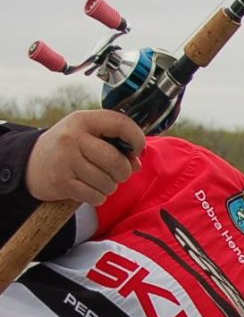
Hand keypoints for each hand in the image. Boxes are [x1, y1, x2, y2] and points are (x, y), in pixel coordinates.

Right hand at [26, 109, 144, 204]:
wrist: (32, 163)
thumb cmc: (72, 148)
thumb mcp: (89, 136)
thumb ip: (116, 144)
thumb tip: (136, 163)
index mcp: (83, 120)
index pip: (121, 124)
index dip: (137, 139)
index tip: (137, 149)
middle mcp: (72, 137)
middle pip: (116, 161)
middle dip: (124, 172)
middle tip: (117, 172)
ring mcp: (65, 160)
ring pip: (108, 182)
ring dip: (109, 186)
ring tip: (98, 179)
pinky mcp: (61, 182)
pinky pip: (96, 196)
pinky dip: (98, 196)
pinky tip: (88, 188)